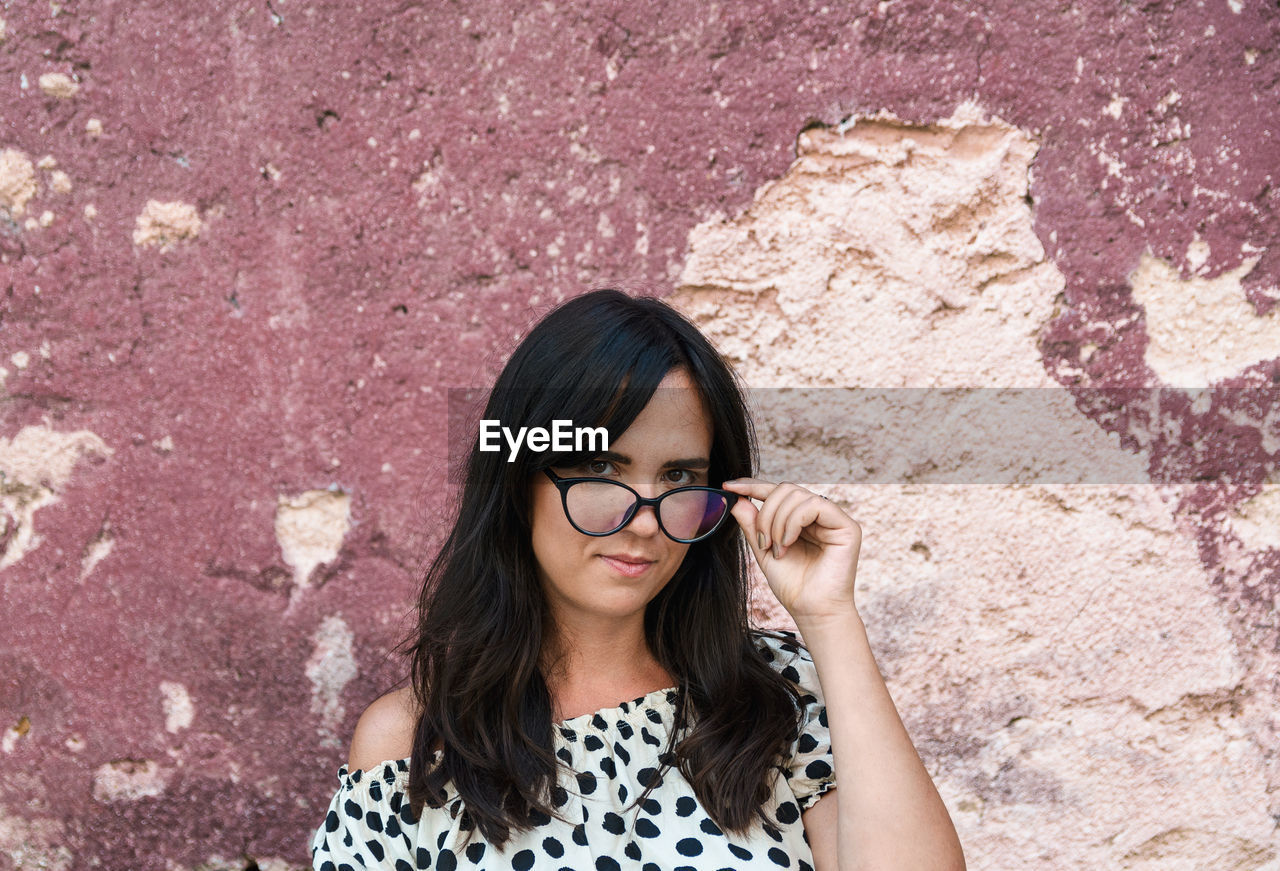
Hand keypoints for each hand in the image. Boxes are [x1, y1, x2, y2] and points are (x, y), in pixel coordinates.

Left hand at [721, 478, 862, 624]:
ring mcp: (834, 519)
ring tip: (777, 549)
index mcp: (801, 519)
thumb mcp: (763, 551)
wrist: (812, 611)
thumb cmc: (792, 585)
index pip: (778, 492)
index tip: (728, 486)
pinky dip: (793, 522)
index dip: (753, 485)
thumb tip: (737, 500)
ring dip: (778, 522)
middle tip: (763, 543)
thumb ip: (753, 525)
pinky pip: (815, 505)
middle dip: (766, 513)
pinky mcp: (847, 527)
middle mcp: (819, 515)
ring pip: (797, 495)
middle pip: (786, 489)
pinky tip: (788, 543)